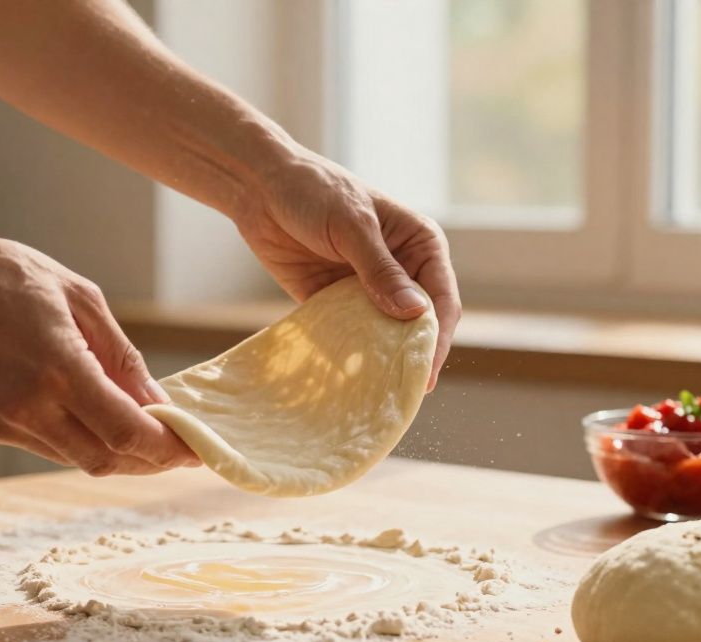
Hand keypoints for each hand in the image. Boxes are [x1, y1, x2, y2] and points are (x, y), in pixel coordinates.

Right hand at [0, 224, 198, 475]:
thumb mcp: (81, 299)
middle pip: (106, 460)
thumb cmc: (5, 275)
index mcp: (59, 368)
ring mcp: (2, 421)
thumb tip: (158, 402)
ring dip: (115, 452)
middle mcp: (28, 405)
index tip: (196, 449)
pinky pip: (45, 446)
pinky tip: (92, 417)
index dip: (169, 449)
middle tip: (176, 447)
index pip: (128, 432)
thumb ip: (123, 357)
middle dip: (148, 460)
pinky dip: (78, 440)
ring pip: (75, 459)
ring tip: (141, 431)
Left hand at [234, 148, 460, 389]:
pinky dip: (350, 356)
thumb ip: (380, 270)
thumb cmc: (315, 191)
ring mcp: (368, 289)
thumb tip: (415, 314)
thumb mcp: (351, 226)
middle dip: (413, 354)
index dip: (436, 335)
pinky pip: (349, 336)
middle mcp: (400, 270)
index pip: (440, 298)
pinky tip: (347, 379)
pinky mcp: (335, 303)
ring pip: (385, 335)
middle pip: (417, 323)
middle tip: (405, 392)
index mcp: (419, 245)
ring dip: (382, 360)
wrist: (260, 188)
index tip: (425, 369)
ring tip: (378, 394)